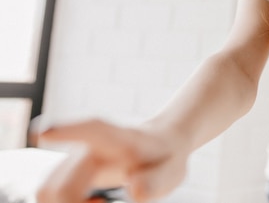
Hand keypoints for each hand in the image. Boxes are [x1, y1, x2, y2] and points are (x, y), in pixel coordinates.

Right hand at [34, 119, 187, 202]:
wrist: (162, 146)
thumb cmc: (165, 158)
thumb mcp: (172, 170)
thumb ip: (156, 181)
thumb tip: (134, 191)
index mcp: (119, 139)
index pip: (93, 129)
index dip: (67, 130)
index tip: (43, 132)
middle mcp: (90, 147)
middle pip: (59, 183)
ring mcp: (75, 160)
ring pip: (47, 189)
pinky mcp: (69, 172)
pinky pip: (50, 193)